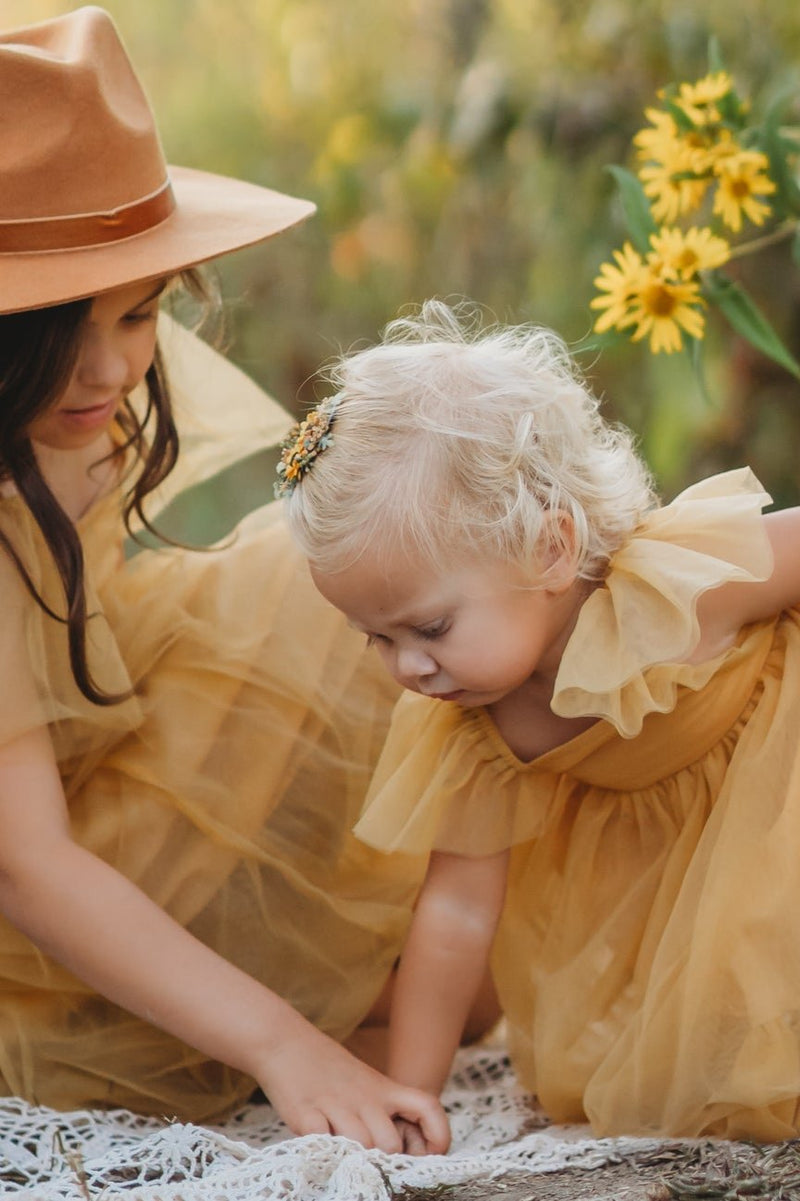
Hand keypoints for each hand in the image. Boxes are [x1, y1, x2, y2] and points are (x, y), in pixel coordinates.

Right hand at [254, 1017, 449, 1154]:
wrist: (285, 1041)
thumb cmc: (328, 1070)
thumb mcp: (365, 1084)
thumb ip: (383, 1113)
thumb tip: (399, 1151)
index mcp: (383, 1089)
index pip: (427, 1107)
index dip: (438, 1134)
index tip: (431, 1153)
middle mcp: (364, 1096)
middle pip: (390, 1143)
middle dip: (383, 1160)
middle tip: (370, 1162)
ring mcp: (334, 1104)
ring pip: (361, 1146)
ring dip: (354, 1158)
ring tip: (343, 1154)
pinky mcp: (304, 1112)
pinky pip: (322, 1142)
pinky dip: (323, 1150)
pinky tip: (319, 1144)